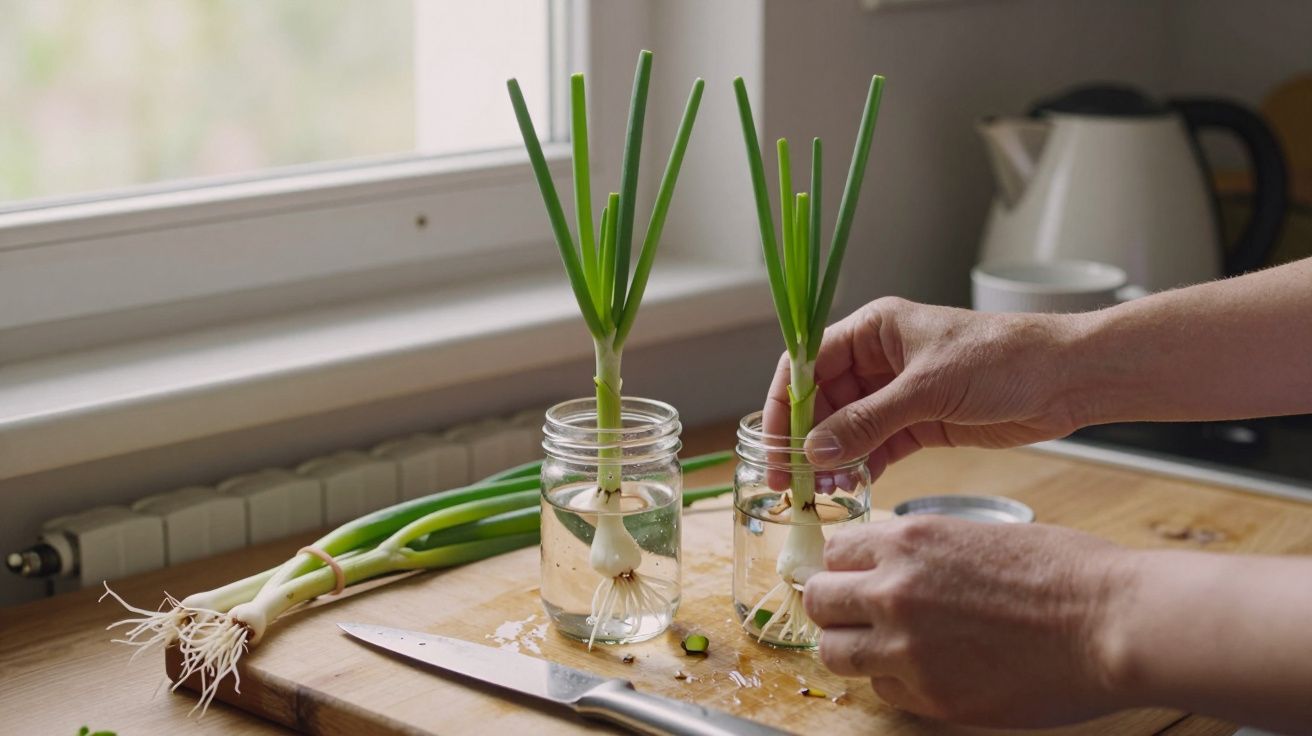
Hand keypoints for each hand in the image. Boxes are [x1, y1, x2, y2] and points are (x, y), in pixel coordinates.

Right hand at [764, 297, 1090, 477]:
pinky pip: (877, 446)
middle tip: (794, 481)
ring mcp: (899, 393)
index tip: (772, 442)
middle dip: (807, 439)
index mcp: (874, 330)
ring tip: (826, 492)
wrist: (1067, 378)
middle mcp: (880, 359)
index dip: (784, 402)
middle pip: (822, 400)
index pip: (807, 362)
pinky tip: (854, 487)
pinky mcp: (922, 423)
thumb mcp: (926, 390)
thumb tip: (814, 450)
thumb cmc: (1001, 359)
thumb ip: (867, 421)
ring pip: (847, 428)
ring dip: (834, 458)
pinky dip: (863, 466)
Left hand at [804, 516, 1132, 726]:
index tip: (854, 577)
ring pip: (835, 653)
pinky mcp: (932, 697)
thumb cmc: (1064, 572)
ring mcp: (908, 649)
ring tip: (886, 648)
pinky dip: (895, 682)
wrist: (1113, 623)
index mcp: (908, 542)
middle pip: (819, 601)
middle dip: (835, 607)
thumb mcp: (977, 534)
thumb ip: (922, 553)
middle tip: (859, 615)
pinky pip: (883, 690)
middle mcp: (894, 591)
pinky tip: (929, 671)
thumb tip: (892, 566)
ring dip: (855, 649)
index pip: (833, 552)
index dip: (844, 566)